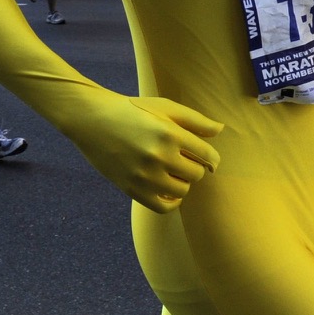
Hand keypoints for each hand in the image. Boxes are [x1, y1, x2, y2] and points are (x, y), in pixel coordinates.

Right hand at [64, 92, 224, 213]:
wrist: (92, 119)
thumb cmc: (133, 110)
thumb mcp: (164, 107)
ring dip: (182, 183)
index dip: (211, 159)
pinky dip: (171, 201)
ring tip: (172, 171)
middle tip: (182, 160)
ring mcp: (144, 174)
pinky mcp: (131, 188)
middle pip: (196, 174)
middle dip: (194, 167)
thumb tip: (221, 130)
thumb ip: (195, 120)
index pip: (208, 156)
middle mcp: (159, 155)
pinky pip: (163, 207)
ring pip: (182, 190)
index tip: (206, 158)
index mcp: (170, 133)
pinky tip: (169, 190)